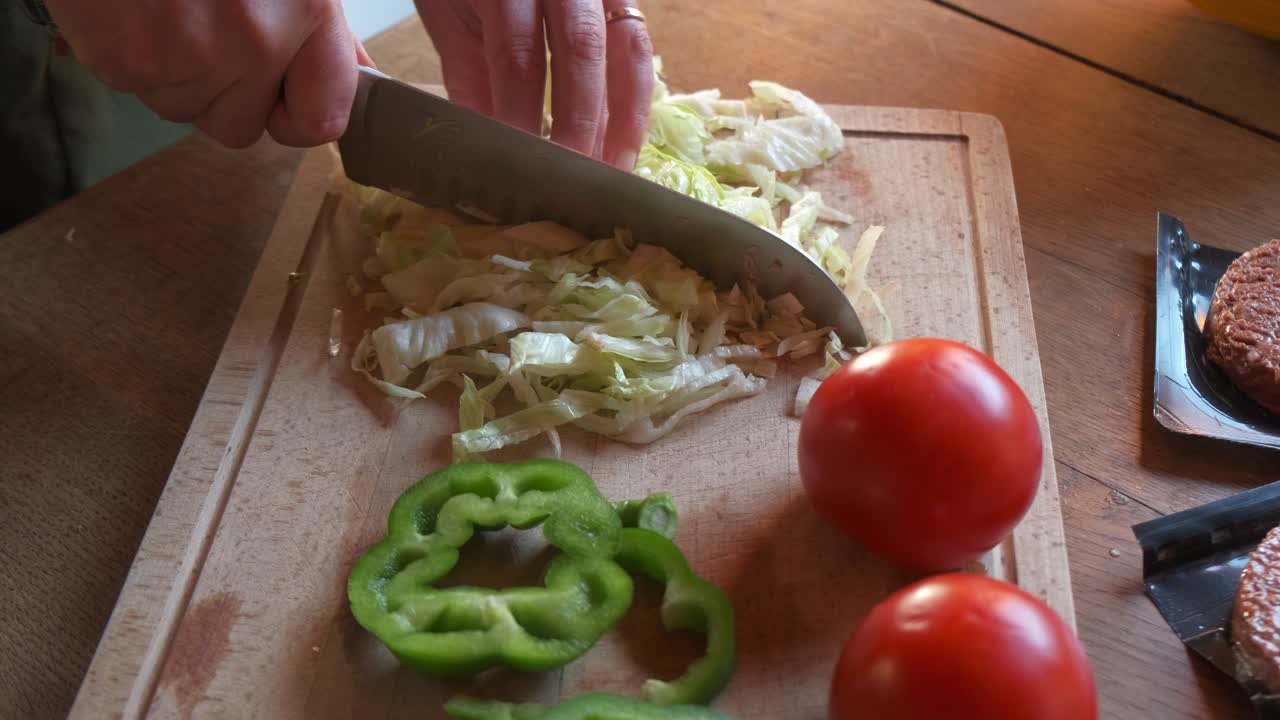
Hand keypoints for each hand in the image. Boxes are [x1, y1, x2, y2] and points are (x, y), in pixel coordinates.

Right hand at [45, 0, 371, 147]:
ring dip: (178, 74)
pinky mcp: (127, 61)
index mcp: (305, 9)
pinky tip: (137, 11)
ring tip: (169, 10)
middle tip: (206, 28)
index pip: (322, 122)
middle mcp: (254, 39)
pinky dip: (135, 58)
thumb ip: (320, 25)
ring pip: (186, 110)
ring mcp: (187, 54)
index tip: (284, 97)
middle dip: (224, 92)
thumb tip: (351, 71)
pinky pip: (139, 90)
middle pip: (242, 126)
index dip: (297, 115)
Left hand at [416, 0, 653, 169]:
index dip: (520, 117)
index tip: (518, 169)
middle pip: (580, 54)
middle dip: (579, 127)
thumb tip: (484, 149)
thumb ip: (467, 76)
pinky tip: (626, 140)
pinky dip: (636, 98)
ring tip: (613, 174)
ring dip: (624, 120)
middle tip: (571, 187)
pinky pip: (639, 47)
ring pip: (626, 51)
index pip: (517, 55)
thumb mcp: (448, 15)